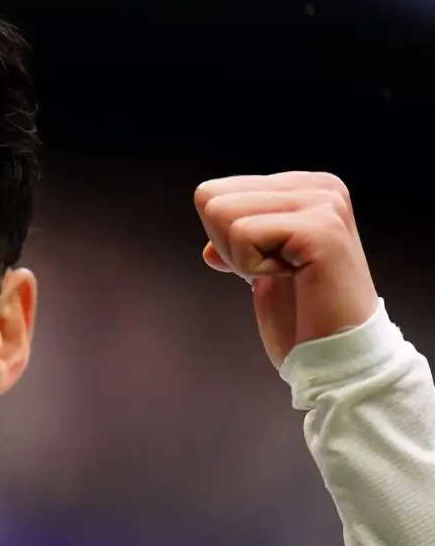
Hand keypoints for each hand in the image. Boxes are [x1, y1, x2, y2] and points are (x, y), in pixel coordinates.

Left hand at [195, 171, 377, 367]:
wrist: (337, 359)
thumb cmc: (303, 320)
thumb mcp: (263, 272)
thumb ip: (239, 248)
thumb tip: (209, 250)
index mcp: (304, 188)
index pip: (213, 192)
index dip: (224, 240)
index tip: (270, 266)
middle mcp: (318, 187)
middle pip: (210, 198)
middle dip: (228, 246)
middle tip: (278, 274)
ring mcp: (324, 203)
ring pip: (221, 213)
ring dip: (241, 258)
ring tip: (287, 276)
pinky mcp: (320, 228)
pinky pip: (242, 235)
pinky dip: (251, 268)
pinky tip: (292, 279)